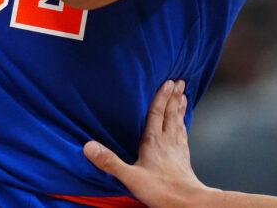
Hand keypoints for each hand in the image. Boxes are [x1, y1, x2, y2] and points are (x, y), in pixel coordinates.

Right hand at [83, 80, 211, 207]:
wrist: (187, 202)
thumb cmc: (161, 190)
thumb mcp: (130, 177)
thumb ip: (110, 162)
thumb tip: (89, 147)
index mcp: (154, 142)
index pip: (157, 114)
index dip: (161, 97)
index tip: (167, 82)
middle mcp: (168, 141)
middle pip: (171, 113)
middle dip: (174, 96)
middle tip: (179, 81)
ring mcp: (178, 149)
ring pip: (179, 122)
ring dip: (180, 107)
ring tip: (184, 95)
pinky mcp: (184, 158)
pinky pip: (183, 135)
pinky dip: (184, 124)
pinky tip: (184, 123)